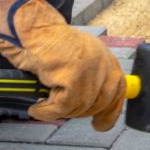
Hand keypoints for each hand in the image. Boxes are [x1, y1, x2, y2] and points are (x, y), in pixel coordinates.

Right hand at [0, 0, 124, 130]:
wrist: (32, 25)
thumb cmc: (47, 41)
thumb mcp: (76, 56)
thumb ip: (89, 77)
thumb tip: (92, 108)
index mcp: (105, 57)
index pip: (118, 89)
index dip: (110, 111)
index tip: (100, 125)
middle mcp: (102, 62)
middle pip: (99, 102)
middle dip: (78, 112)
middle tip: (58, 110)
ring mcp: (89, 69)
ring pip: (79, 107)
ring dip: (58, 111)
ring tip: (42, 106)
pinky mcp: (72, 76)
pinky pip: (62, 107)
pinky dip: (47, 111)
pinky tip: (37, 107)